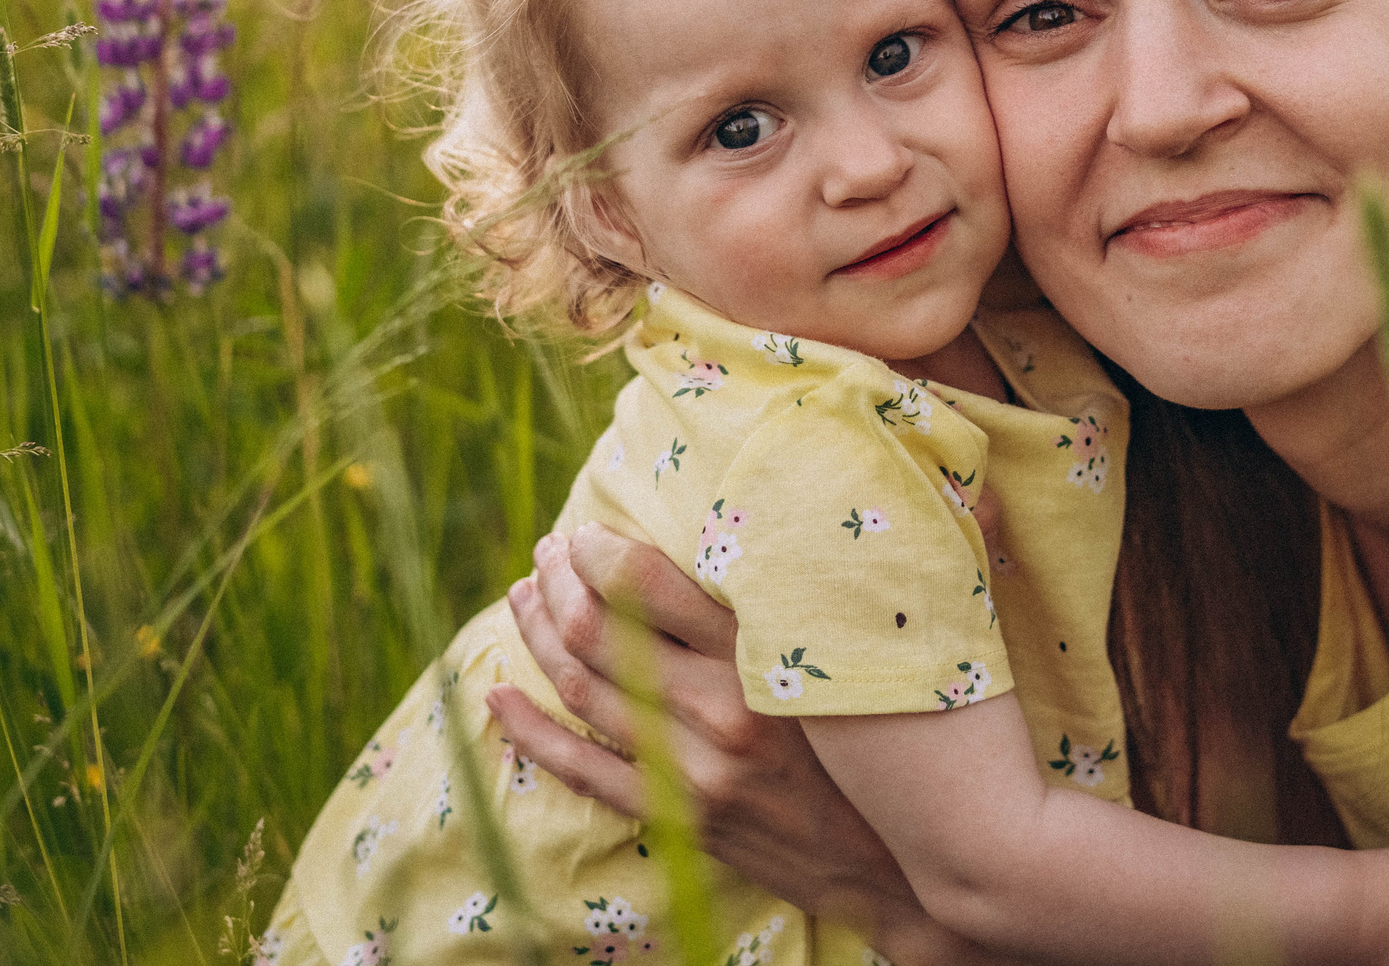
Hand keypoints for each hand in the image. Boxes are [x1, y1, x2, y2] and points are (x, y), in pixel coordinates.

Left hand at [486, 525, 917, 925]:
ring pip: (582, 690)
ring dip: (539, 635)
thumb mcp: (843, 653)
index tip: (586, 531)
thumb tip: (756, 528)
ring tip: (522, 599)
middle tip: (546, 554)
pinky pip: (580, 769)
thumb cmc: (869, 739)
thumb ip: (785, 598)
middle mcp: (721, 709)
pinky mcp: (676, 816)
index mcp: (761, 654)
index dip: (599, 551)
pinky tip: (497, 696)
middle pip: (599, 632)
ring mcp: (692, 770)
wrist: (891, 859)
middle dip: (558, 583)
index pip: (649, 585)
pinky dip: (529, 730)